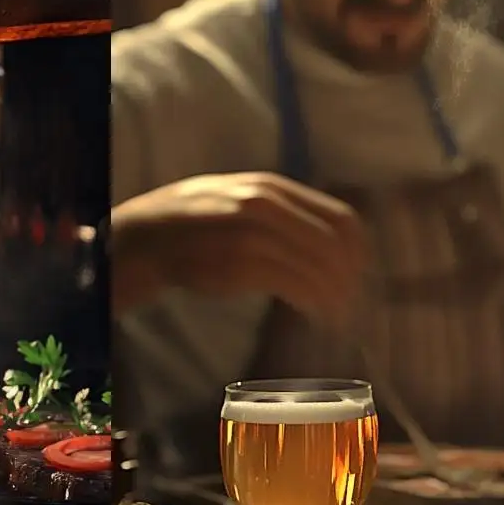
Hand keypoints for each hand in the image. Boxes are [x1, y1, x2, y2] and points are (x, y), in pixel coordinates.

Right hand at [112, 173, 367, 322]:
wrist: (146, 237)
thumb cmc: (194, 225)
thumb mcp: (239, 199)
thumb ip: (278, 211)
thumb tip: (323, 238)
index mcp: (272, 188)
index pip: (340, 218)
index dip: (357, 252)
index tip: (357, 275)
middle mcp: (266, 205)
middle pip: (333, 246)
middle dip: (348, 280)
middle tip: (350, 305)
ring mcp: (252, 234)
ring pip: (316, 268)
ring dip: (332, 298)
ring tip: (334, 317)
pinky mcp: (238, 265)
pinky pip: (291, 285)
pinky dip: (310, 303)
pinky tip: (312, 314)